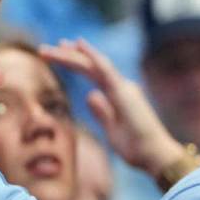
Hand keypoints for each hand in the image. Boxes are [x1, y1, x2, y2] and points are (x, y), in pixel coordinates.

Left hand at [40, 38, 183, 177]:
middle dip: (68, 56)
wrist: (154, 155)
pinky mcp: (123, 92)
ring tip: (48, 49)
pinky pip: (105, 70)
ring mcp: (123, 88)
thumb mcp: (112, 129)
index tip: (60, 53)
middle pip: (90, 67)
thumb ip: (102, 112)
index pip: (93, 74)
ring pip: (93, 65)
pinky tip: (79, 45)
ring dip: (70, 56)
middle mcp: (122, 87)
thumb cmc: (137, 147)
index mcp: (119, 95)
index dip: (76, 62)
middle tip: (45, 49)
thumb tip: (90, 95)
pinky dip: (92, 56)